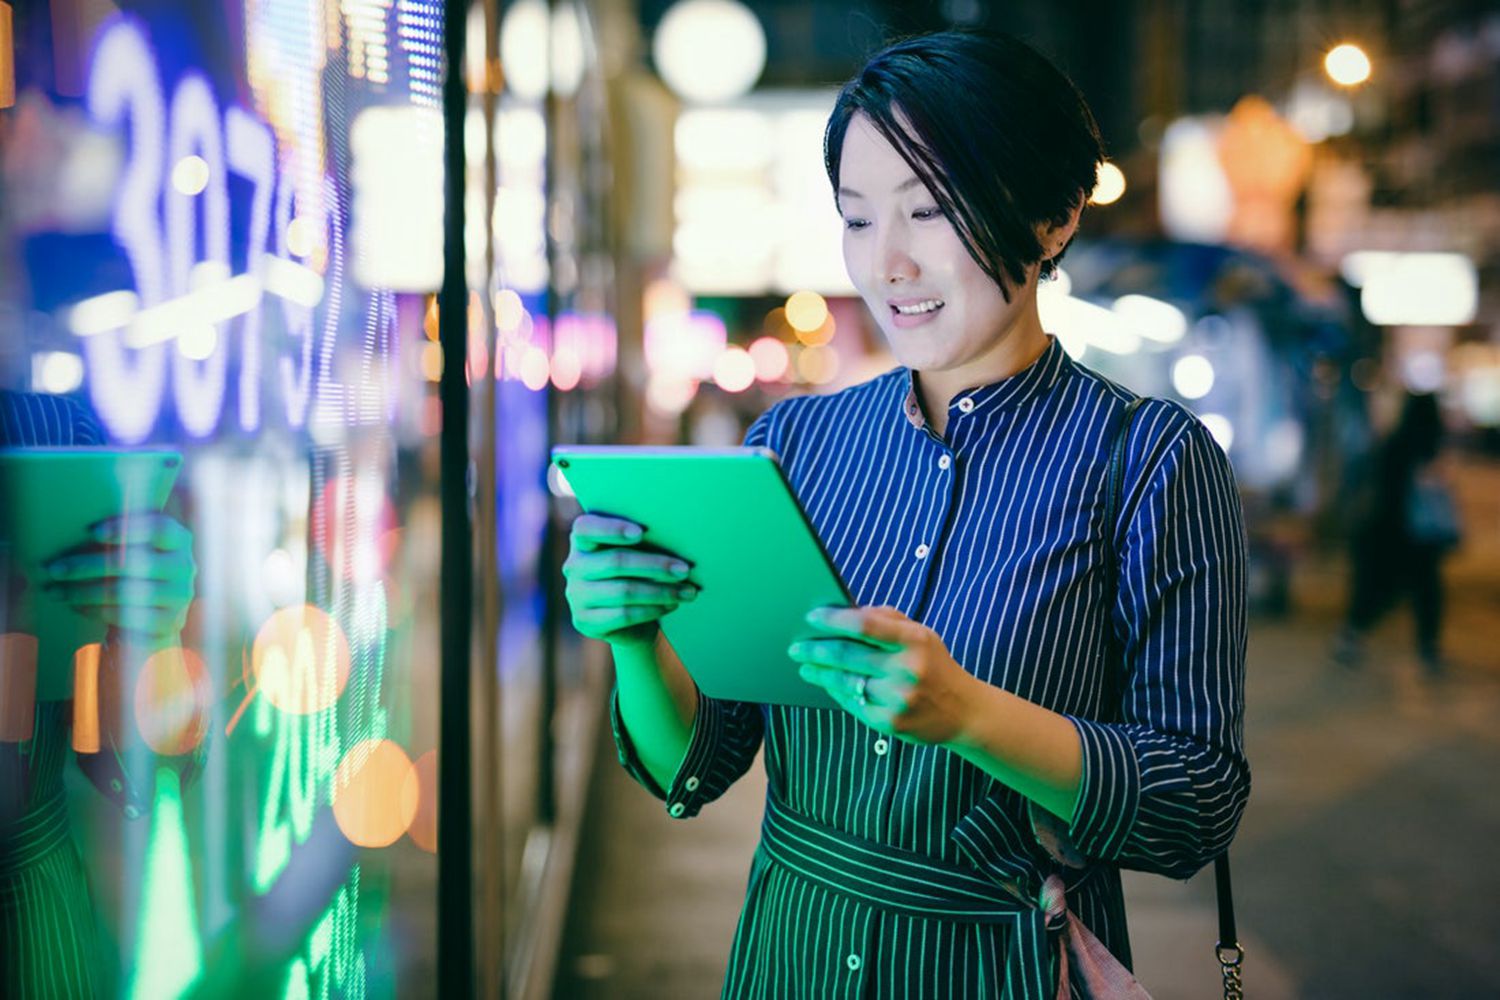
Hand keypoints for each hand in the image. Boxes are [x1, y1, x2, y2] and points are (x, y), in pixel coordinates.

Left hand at [41, 512, 196, 644]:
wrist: (156, 613)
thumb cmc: (137, 571)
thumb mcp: (138, 547)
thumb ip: (122, 534)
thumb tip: (74, 525)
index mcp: (179, 539)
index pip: (158, 528)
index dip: (126, 529)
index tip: (91, 531)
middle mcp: (184, 566)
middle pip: (133, 563)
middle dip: (86, 566)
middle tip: (54, 569)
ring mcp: (179, 596)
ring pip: (124, 592)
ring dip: (83, 592)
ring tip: (58, 591)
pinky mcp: (168, 622)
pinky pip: (125, 616)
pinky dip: (95, 611)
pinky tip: (76, 606)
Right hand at [562, 514, 698, 649]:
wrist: (630, 618)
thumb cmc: (638, 573)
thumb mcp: (637, 553)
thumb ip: (644, 542)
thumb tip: (678, 537)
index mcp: (582, 540)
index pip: (585, 528)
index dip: (611, 529)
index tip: (640, 533)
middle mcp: (574, 566)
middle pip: (615, 561)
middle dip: (655, 565)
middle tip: (685, 569)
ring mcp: (576, 596)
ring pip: (623, 591)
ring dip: (661, 591)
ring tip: (687, 591)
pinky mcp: (585, 621)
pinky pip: (623, 614)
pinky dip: (652, 609)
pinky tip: (671, 605)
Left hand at [789, 605, 978, 745]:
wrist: (964, 712)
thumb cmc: (934, 665)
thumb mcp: (921, 634)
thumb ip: (886, 619)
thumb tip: (844, 611)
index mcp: (914, 641)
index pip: (865, 625)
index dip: (833, 620)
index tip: (811, 616)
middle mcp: (906, 669)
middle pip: (847, 655)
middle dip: (815, 649)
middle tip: (796, 646)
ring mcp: (898, 698)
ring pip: (845, 681)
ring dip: (819, 673)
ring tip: (805, 665)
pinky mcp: (890, 722)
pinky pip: (852, 703)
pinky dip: (835, 691)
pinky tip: (826, 683)